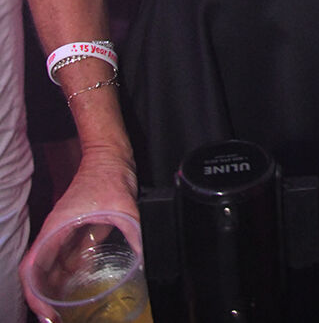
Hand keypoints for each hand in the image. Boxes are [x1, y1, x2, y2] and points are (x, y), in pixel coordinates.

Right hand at [19, 149, 137, 319]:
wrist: (111, 155)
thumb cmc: (109, 174)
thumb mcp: (124, 208)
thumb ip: (134, 235)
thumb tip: (144, 260)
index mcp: (56, 228)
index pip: (31, 267)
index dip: (34, 293)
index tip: (46, 312)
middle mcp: (56, 233)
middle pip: (39, 273)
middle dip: (44, 299)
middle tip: (57, 318)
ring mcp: (65, 232)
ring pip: (52, 269)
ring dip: (56, 290)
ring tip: (66, 311)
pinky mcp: (77, 231)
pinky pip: (68, 260)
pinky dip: (69, 276)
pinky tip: (79, 289)